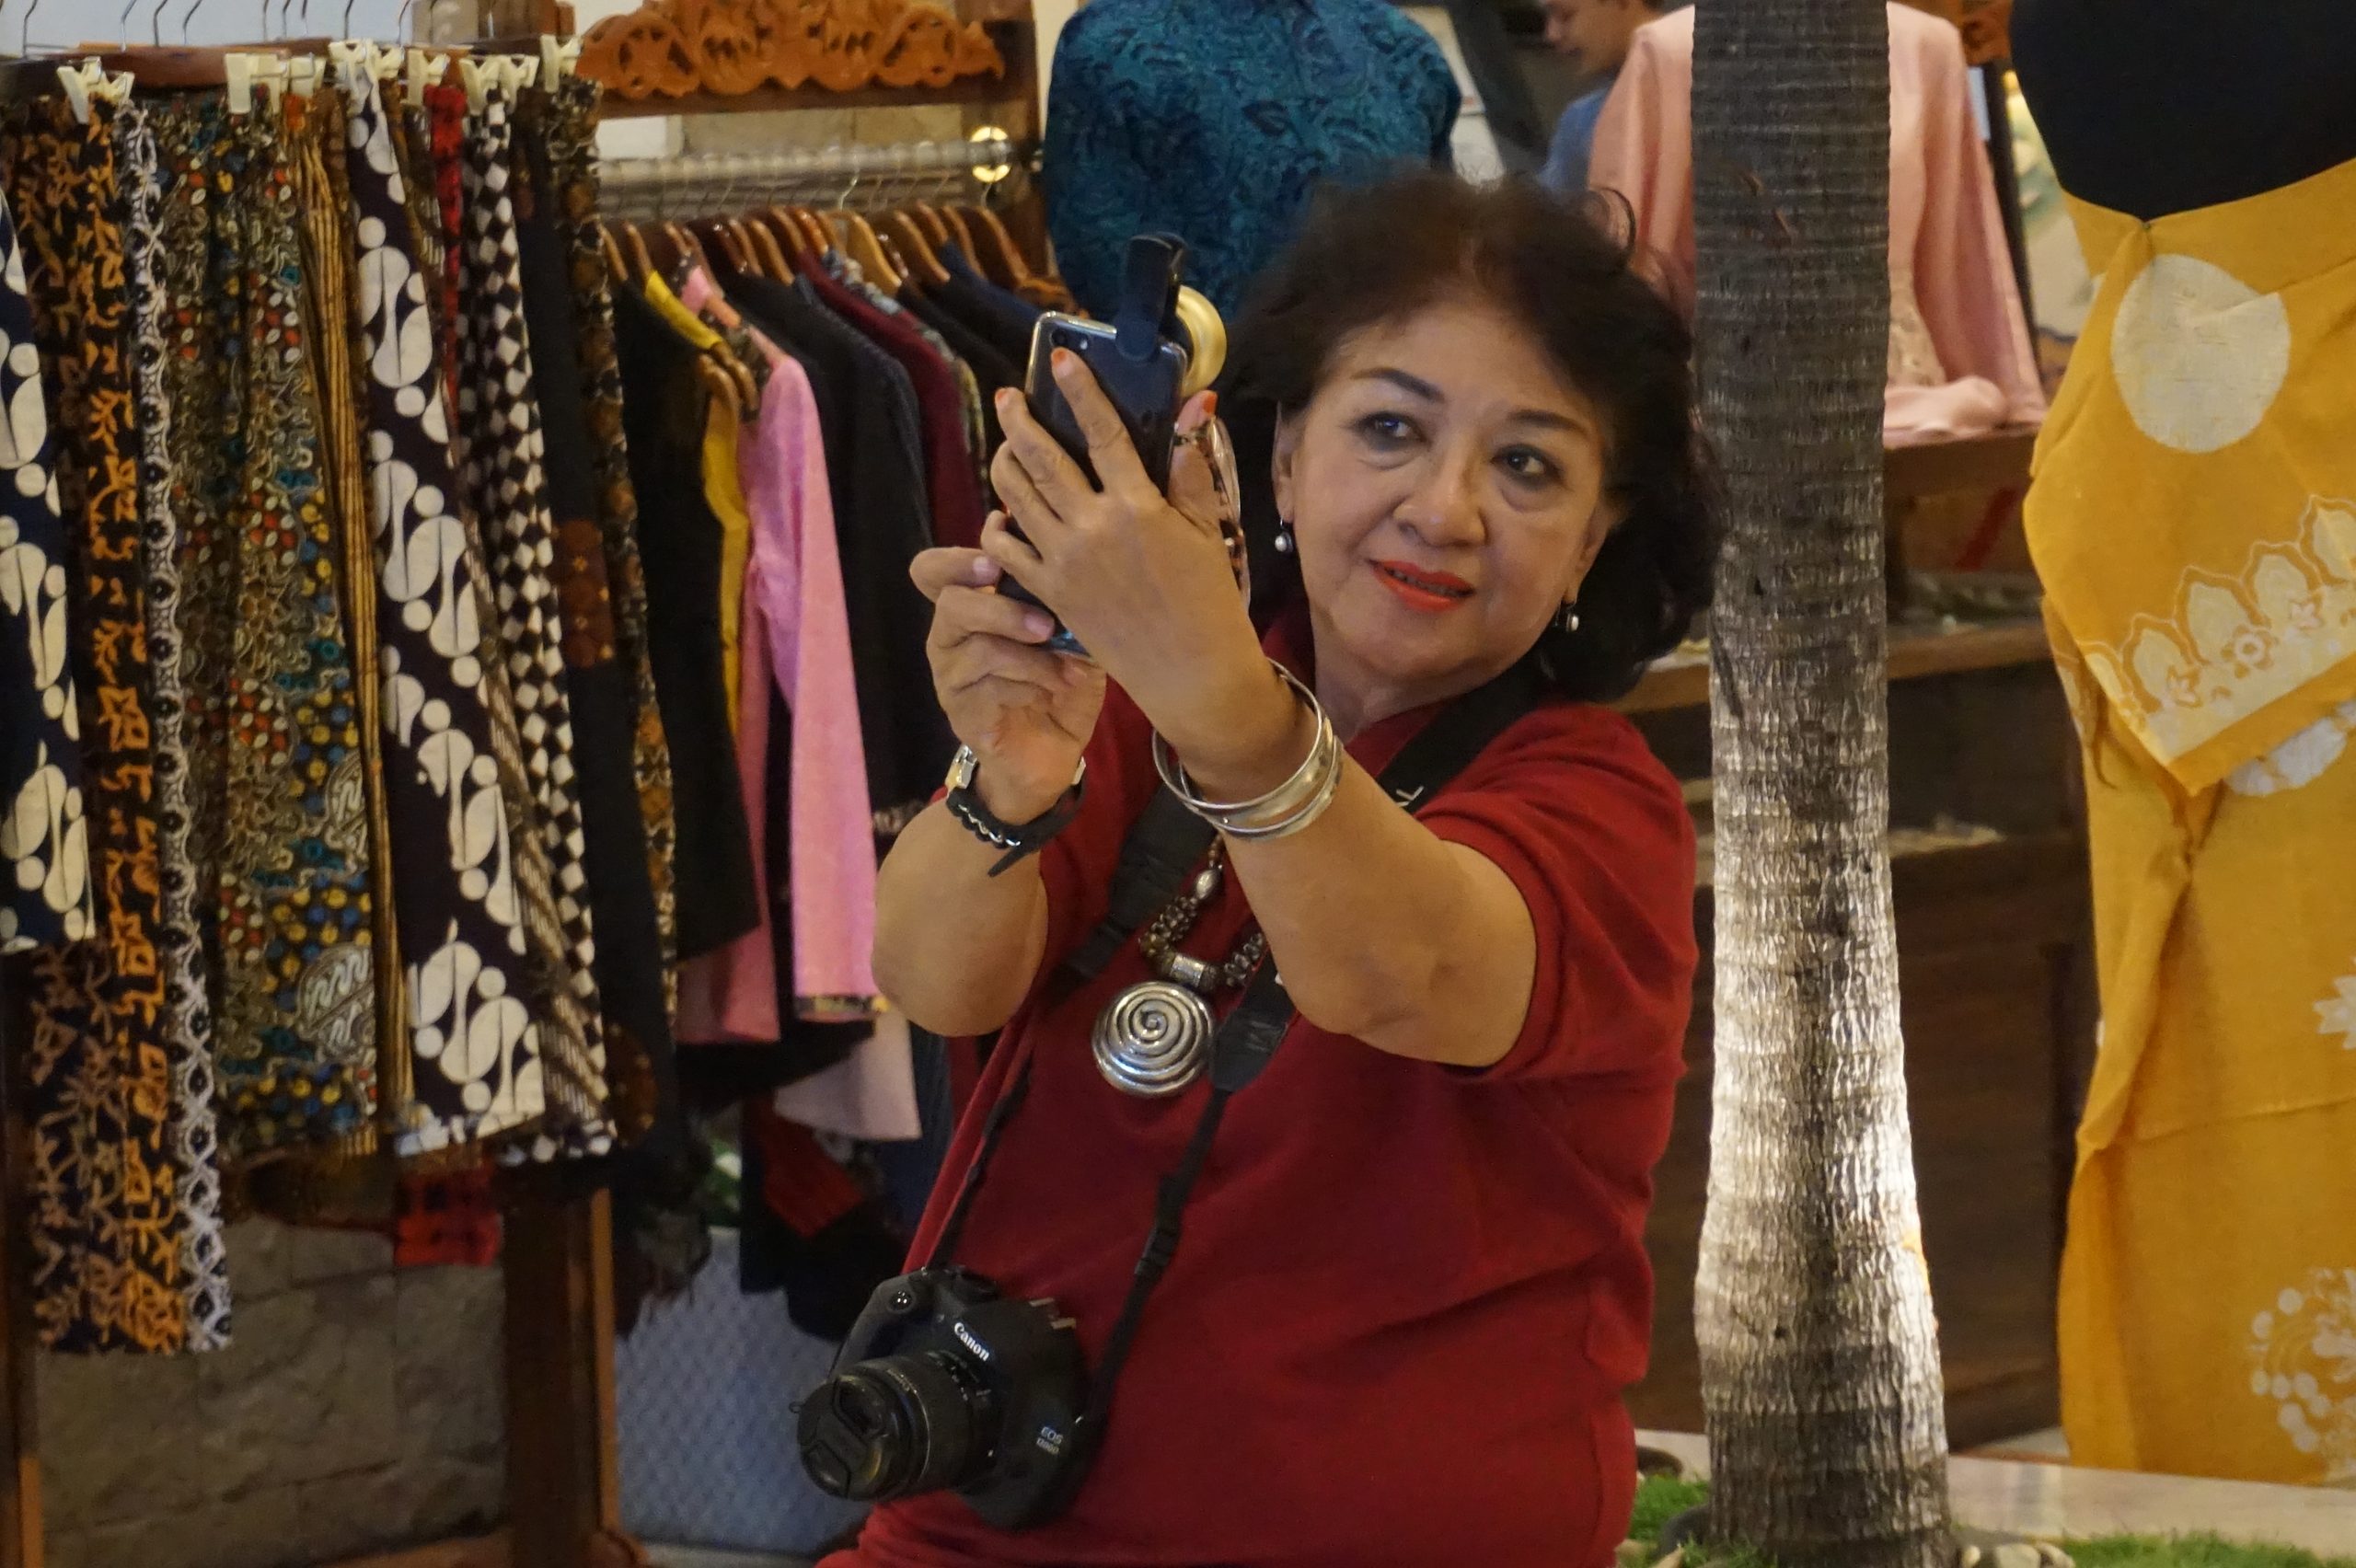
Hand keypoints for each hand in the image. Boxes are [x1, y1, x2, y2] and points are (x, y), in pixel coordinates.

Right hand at [913, 547, 1105, 822]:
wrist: (1054, 752)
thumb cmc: (1059, 684)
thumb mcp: (1071, 639)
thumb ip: (1063, 602)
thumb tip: (1072, 565)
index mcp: (970, 607)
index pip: (932, 571)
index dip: (956, 560)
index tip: (996, 563)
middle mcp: (949, 637)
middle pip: (952, 603)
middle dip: (1003, 608)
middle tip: (1046, 626)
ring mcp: (950, 676)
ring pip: (978, 648)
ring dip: (1030, 657)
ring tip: (1065, 669)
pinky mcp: (960, 711)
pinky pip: (988, 689)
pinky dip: (1029, 688)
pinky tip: (1051, 693)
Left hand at [986, 351, 1281, 770]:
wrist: (1191, 673)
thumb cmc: (1208, 601)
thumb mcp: (1206, 529)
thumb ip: (1190, 469)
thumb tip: (1194, 407)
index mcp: (1136, 507)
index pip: (1102, 434)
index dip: (1081, 392)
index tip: (1061, 360)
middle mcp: (1092, 528)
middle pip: (1043, 459)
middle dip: (1020, 421)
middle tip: (1008, 397)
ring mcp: (1064, 561)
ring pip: (1016, 497)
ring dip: (1005, 463)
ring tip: (1005, 445)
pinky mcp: (1049, 592)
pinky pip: (1007, 550)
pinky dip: (998, 525)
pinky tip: (1002, 512)